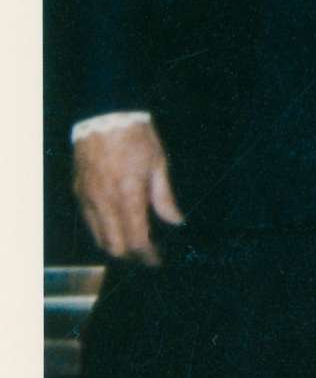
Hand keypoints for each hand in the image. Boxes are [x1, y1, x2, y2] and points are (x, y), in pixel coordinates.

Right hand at [74, 119, 184, 264]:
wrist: (105, 116)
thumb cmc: (136, 137)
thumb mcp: (158, 163)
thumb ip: (164, 197)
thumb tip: (175, 221)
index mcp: (128, 194)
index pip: (136, 239)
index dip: (147, 255)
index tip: (157, 260)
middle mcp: (104, 201)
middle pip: (114, 247)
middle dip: (132, 256)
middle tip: (148, 253)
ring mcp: (87, 199)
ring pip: (98, 238)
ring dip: (116, 245)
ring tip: (135, 242)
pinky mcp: (78, 193)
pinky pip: (89, 223)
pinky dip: (103, 231)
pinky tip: (118, 225)